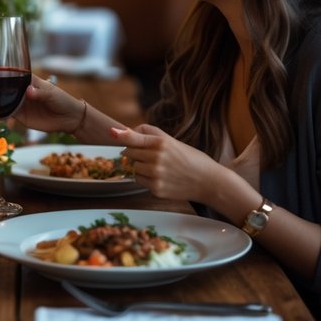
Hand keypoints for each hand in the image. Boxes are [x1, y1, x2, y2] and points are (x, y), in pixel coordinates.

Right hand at [13, 76, 83, 135]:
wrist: (69, 119)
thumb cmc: (62, 101)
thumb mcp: (52, 94)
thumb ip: (40, 93)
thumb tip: (28, 91)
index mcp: (30, 82)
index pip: (15, 76)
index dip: (6, 74)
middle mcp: (23, 92)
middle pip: (7, 89)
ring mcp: (21, 104)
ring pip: (6, 101)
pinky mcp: (21, 117)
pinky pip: (9, 114)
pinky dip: (2, 114)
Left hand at [109, 124, 223, 201]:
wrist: (209, 181)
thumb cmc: (190, 158)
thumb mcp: (172, 140)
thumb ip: (149, 134)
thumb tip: (126, 132)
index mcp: (161, 142)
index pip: (134, 138)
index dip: (121, 135)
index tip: (111, 132)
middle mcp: (157, 157)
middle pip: (129, 152)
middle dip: (135, 153)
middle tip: (151, 155)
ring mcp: (156, 174)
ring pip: (133, 167)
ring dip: (140, 166)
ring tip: (159, 167)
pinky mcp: (156, 188)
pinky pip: (139, 180)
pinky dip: (145, 178)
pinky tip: (161, 177)